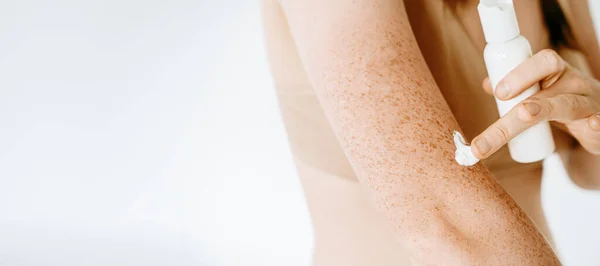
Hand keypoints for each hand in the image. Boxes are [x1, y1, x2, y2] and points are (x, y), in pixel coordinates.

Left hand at [471, 49, 599, 158]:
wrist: (598, 119)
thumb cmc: (564, 102)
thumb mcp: (541, 93)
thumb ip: (516, 88)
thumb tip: (487, 83)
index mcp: (556, 73)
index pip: (543, 62)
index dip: (521, 73)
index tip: (498, 92)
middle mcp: (574, 83)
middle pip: (548, 88)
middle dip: (520, 103)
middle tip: (497, 118)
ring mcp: (588, 102)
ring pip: (567, 104)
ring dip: (545, 108)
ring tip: (525, 113)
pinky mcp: (599, 124)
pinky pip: (599, 121)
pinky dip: (596, 123)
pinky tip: (592, 124)